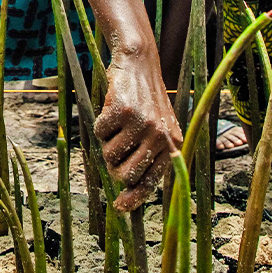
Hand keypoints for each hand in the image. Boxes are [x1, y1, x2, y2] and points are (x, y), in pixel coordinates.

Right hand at [92, 40, 184, 210]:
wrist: (140, 64)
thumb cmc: (145, 102)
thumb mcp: (156, 130)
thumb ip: (147, 160)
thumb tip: (125, 201)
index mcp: (172, 145)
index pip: (149, 181)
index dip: (133, 197)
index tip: (119, 208)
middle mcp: (160, 136)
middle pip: (125, 174)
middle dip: (114, 167)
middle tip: (115, 151)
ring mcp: (142, 123)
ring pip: (109, 155)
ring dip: (107, 143)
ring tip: (118, 125)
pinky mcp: (123, 110)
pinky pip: (99, 133)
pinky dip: (100, 124)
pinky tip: (112, 110)